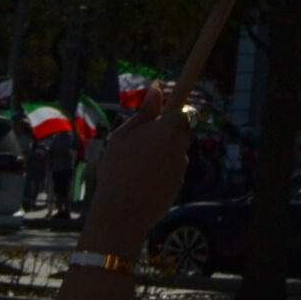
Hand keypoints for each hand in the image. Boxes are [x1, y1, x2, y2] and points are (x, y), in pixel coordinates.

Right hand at [78, 99, 194, 255]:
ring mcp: (182, 166)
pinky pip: (173, 171)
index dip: (170, 115)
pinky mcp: (180, 184)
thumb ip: (144, 111)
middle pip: (181, 132)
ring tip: (137, 166)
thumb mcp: (124, 135)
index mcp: (169, 128)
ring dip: (163, 154)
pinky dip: (162, 172)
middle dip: (167, 134)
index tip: (159, 120)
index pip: (182, 112)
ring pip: (177, 152)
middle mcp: (181, 145)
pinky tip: (143, 181)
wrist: (122, 212)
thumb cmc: (118, 168)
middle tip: (141, 144)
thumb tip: (156, 87)